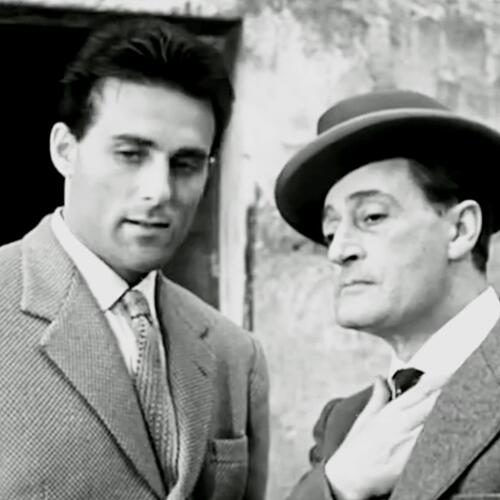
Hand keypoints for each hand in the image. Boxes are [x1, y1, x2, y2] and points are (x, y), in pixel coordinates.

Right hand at [325, 373, 446, 499]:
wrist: (348, 476)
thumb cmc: (356, 448)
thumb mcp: (365, 419)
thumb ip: (378, 397)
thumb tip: (380, 378)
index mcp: (389, 413)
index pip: (417, 392)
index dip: (434, 381)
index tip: (447, 373)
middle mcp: (399, 425)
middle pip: (430, 405)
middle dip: (444, 394)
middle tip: (454, 387)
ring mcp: (406, 443)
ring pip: (433, 423)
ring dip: (443, 413)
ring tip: (452, 406)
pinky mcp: (411, 462)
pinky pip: (430, 446)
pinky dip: (438, 437)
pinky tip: (444, 432)